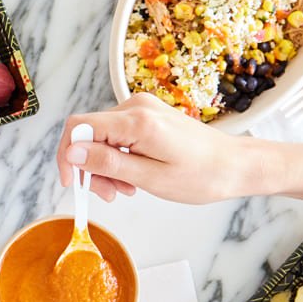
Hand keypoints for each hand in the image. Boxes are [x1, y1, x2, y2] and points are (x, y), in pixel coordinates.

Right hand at [56, 94, 253, 202]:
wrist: (235, 165)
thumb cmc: (201, 175)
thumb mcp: (150, 177)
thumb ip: (108, 163)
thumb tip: (72, 153)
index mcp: (137, 120)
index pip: (79, 126)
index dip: (67, 155)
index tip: (71, 182)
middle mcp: (136, 106)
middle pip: (89, 133)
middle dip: (90, 167)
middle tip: (108, 195)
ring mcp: (142, 108)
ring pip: (101, 136)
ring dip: (104, 166)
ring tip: (124, 190)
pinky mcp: (147, 115)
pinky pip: (117, 135)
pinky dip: (117, 158)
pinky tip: (132, 177)